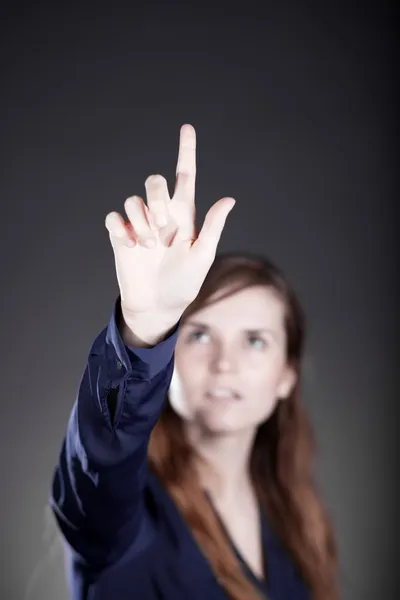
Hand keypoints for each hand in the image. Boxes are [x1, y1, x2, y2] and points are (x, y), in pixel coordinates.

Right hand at [105, 124, 234, 320]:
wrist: (158, 305)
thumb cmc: (185, 282)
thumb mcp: (202, 255)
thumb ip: (212, 227)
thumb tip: (229, 199)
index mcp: (183, 214)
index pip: (185, 176)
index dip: (186, 151)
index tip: (187, 128)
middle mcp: (160, 213)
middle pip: (154, 181)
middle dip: (157, 199)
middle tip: (164, 231)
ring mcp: (139, 224)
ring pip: (133, 200)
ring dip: (142, 223)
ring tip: (150, 247)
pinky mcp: (121, 235)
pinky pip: (114, 218)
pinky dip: (121, 229)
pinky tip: (131, 246)